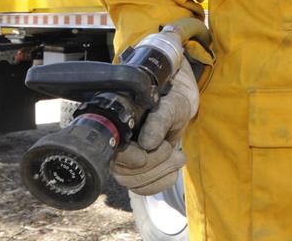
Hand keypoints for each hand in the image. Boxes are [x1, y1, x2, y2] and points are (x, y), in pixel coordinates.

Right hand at [111, 58, 198, 194]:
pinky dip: (162, 182)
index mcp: (117, 126)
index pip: (112, 152)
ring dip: (160, 173)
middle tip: (173, 150)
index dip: (129, 156)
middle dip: (154, 164)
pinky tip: (172, 171)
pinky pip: (143, 189)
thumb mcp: (170, 106)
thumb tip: (147, 143)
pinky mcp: (137, 173)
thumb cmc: (171, 102)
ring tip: (178, 157)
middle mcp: (115, 147)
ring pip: (134, 183)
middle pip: (123, 173)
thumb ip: (159, 121)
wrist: (179, 109)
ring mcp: (125, 162)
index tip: (148, 148)